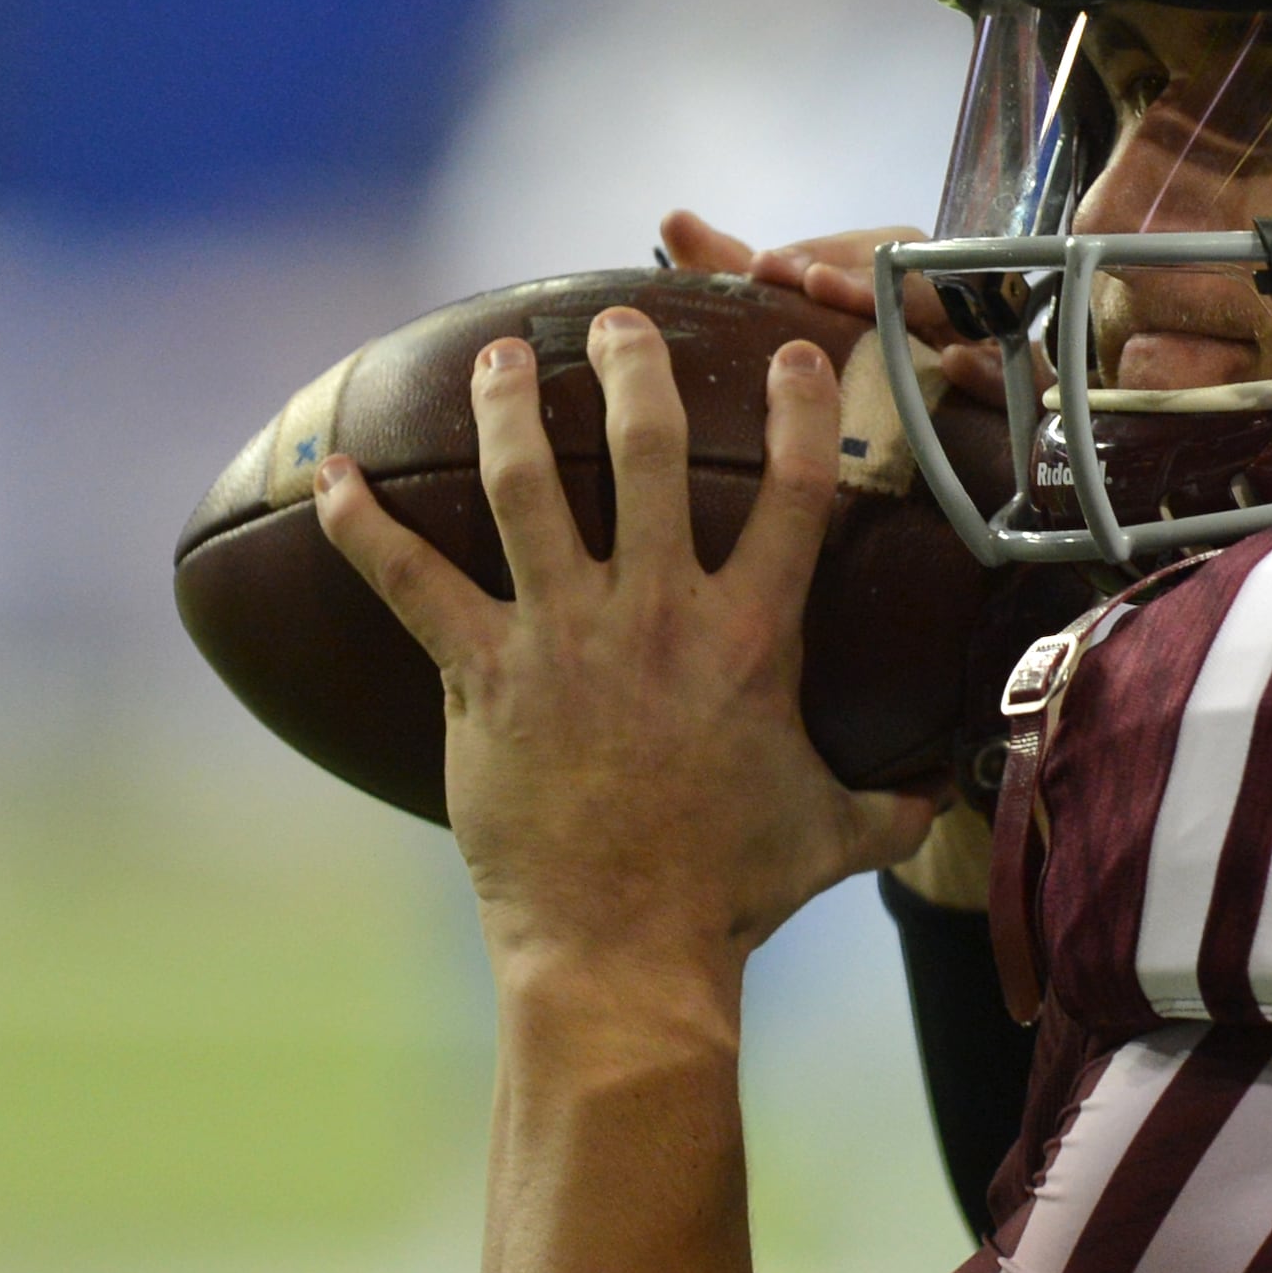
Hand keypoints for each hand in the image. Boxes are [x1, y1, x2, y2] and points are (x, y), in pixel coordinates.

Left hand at [311, 308, 936, 974]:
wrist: (623, 952)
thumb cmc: (730, 894)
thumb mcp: (833, 839)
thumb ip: (890, 803)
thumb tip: (940, 794)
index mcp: (750, 637)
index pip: (795, 492)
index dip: (800, 408)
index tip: (790, 350)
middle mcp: (657, 613)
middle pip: (648, 449)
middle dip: (632, 367)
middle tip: (619, 320)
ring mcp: (562, 636)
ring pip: (525, 484)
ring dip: (507, 407)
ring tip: (501, 357)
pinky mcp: (481, 673)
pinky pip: (408, 581)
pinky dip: (362, 526)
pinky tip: (331, 475)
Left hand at [662, 211, 1007, 404]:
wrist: (957, 479)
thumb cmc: (869, 394)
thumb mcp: (795, 334)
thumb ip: (736, 278)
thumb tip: (674, 218)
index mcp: (897, 287)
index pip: (865, 248)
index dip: (816, 251)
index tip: (763, 268)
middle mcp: (945, 306)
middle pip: (919, 264)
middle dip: (857, 268)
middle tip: (801, 281)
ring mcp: (989, 345)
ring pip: (963, 306)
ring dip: (907, 299)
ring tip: (849, 305)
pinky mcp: (1026, 394)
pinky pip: (1019, 372)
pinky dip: (988, 368)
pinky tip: (955, 367)